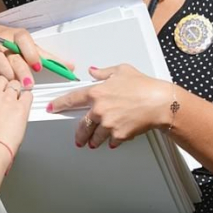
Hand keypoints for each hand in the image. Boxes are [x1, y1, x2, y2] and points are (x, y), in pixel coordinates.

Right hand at [0, 25, 72, 85]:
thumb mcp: (27, 46)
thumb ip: (46, 57)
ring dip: (7, 74)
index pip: (25, 40)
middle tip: (28, 84)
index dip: (31, 53)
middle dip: (21, 71)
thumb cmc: (8, 43)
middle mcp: (3, 39)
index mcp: (17, 35)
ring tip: (14, 83)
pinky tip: (0, 82)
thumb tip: (70, 67)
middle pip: (13, 56)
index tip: (38, 66)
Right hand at [0, 76, 33, 153]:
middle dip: (6, 87)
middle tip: (7, 98)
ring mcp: (7, 99)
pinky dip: (27, 99)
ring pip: (16, 84)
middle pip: (3, 79)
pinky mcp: (21, 107)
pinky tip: (23, 106)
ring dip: (17, 92)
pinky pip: (28, 94)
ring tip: (15, 104)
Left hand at [50, 65, 170, 148]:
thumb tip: (93, 71)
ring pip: (94, 137)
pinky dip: (111, 141)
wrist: (160, 102)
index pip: (71, 99)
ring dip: (93, 140)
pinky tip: (113, 139)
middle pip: (82, 126)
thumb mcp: (121, 70)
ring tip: (94, 142)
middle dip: (79, 134)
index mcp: (97, 92)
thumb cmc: (144, 86)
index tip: (53, 107)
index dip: (59, 104)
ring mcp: (108, 124)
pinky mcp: (118, 135)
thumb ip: (103, 72)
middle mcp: (99, 109)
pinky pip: (110, 141)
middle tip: (79, 138)